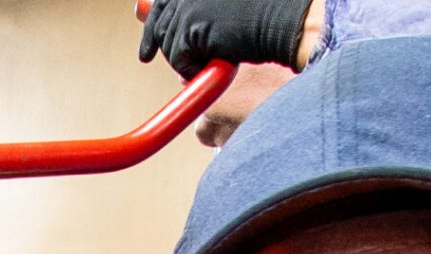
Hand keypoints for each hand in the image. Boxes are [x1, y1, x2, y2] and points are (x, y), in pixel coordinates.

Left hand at [138, 0, 309, 75]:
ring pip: (170, 45)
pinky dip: (193, 68)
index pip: (162, 3)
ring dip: (186, 58)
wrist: (285, 20)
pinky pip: (180, 59)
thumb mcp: (224, 7)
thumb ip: (199, 10)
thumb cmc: (267, 15)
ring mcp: (189, 5)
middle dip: (158, 43)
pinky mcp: (191, 26)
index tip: (145, 48)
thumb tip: (160, 18)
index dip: (151, 23)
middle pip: (160, 24)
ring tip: (210, 59)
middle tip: (146, 58)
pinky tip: (214, 65)